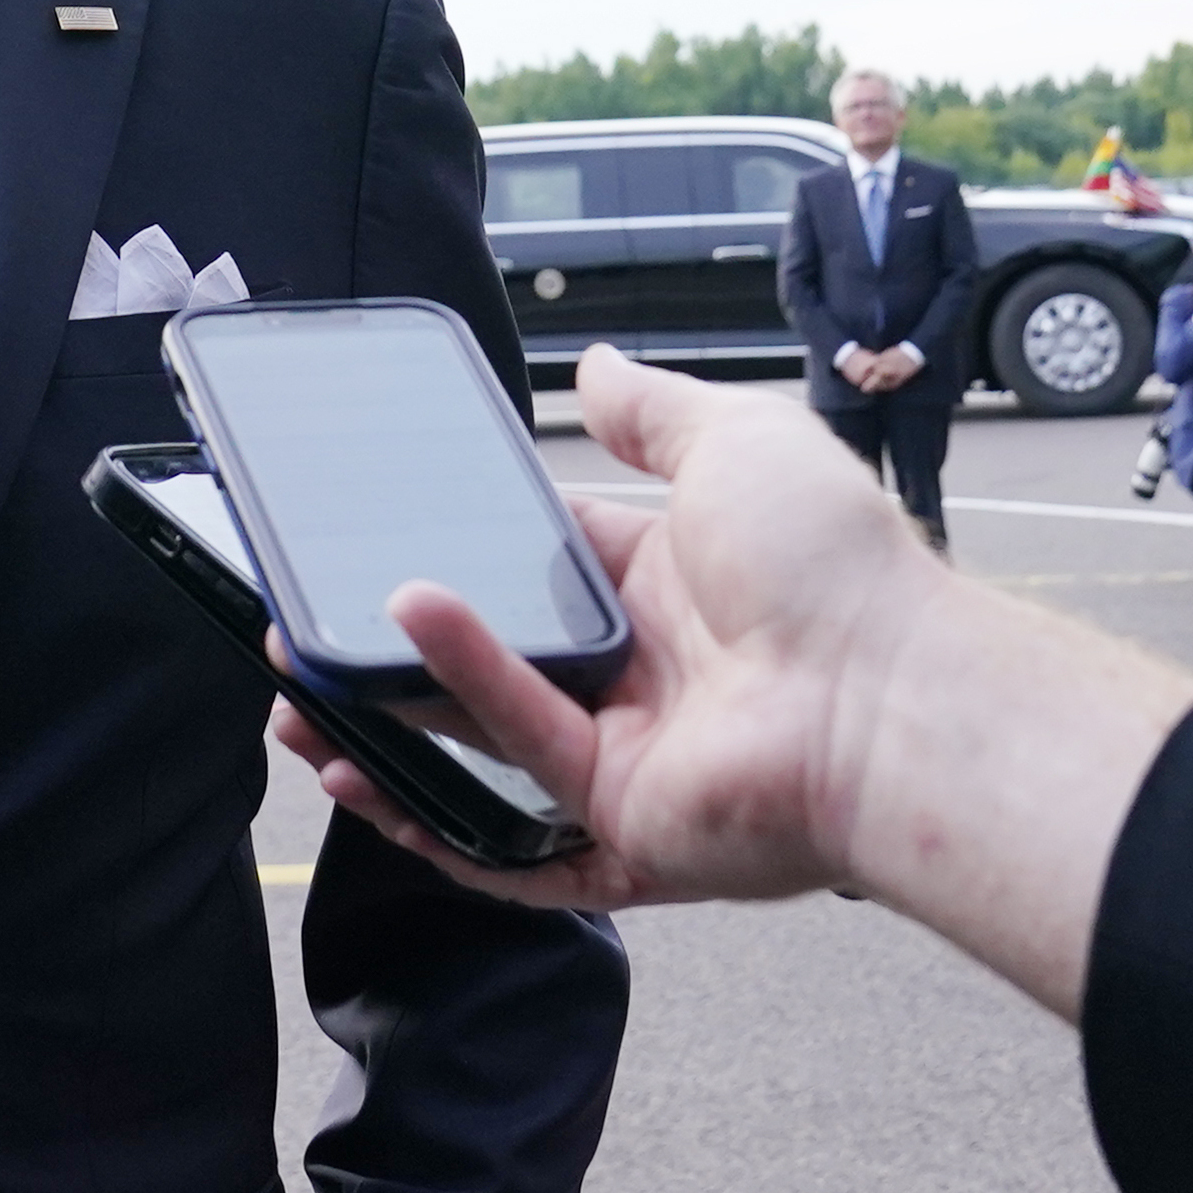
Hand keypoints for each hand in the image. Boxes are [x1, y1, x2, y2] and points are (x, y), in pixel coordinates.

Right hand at [268, 346, 1192, 1016]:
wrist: (896, 700)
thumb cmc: (835, 570)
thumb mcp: (738, 443)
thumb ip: (655, 409)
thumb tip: (595, 363)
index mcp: (664, 590)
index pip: (532, 568)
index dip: (450, 551)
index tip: (365, 536)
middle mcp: (641, 678)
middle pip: (484, 667)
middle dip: (383, 656)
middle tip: (296, 634)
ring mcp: (631, 762)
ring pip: (473, 744)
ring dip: (382, 718)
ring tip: (299, 688)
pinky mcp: (627, 829)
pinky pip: (516, 803)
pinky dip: (442, 774)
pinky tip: (383, 715)